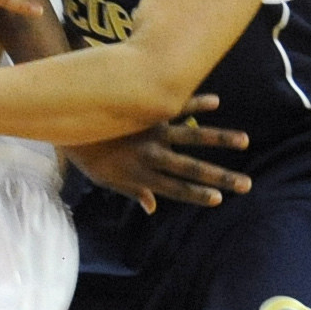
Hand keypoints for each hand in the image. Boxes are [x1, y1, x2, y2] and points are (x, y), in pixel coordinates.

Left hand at [65, 94, 250, 210]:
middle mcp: (151, 155)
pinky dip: (195, 103)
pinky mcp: (147, 111)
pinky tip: (216, 102)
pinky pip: (175, 107)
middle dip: (220, 176)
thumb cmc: (87, 155)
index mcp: (141, 174)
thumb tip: (152, 208)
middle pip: (191, 169)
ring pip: (191, 137)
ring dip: (218, 139)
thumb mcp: (105, 181)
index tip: (218, 199)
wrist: (65, 122)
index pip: (175, 189)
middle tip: (245, 184)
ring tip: (244, 140)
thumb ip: (133, 192)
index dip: (196, 195)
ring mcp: (151, 131)